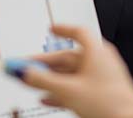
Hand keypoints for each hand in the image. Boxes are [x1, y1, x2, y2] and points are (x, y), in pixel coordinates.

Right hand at [18, 24, 132, 117]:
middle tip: (27, 66)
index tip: (51, 29)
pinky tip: (47, 97)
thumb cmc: (109, 103)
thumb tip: (23, 71)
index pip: (78, 32)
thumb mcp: (68, 89)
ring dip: (51, 79)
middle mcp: (99, 61)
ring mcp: (101, 78)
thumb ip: (43, 79)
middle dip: (46, 63)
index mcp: (96, 51)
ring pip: (70, 74)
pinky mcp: (101, 93)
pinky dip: (61, 90)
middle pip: (68, 57)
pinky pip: (76, 87)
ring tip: (32, 83)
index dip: (62, 30)